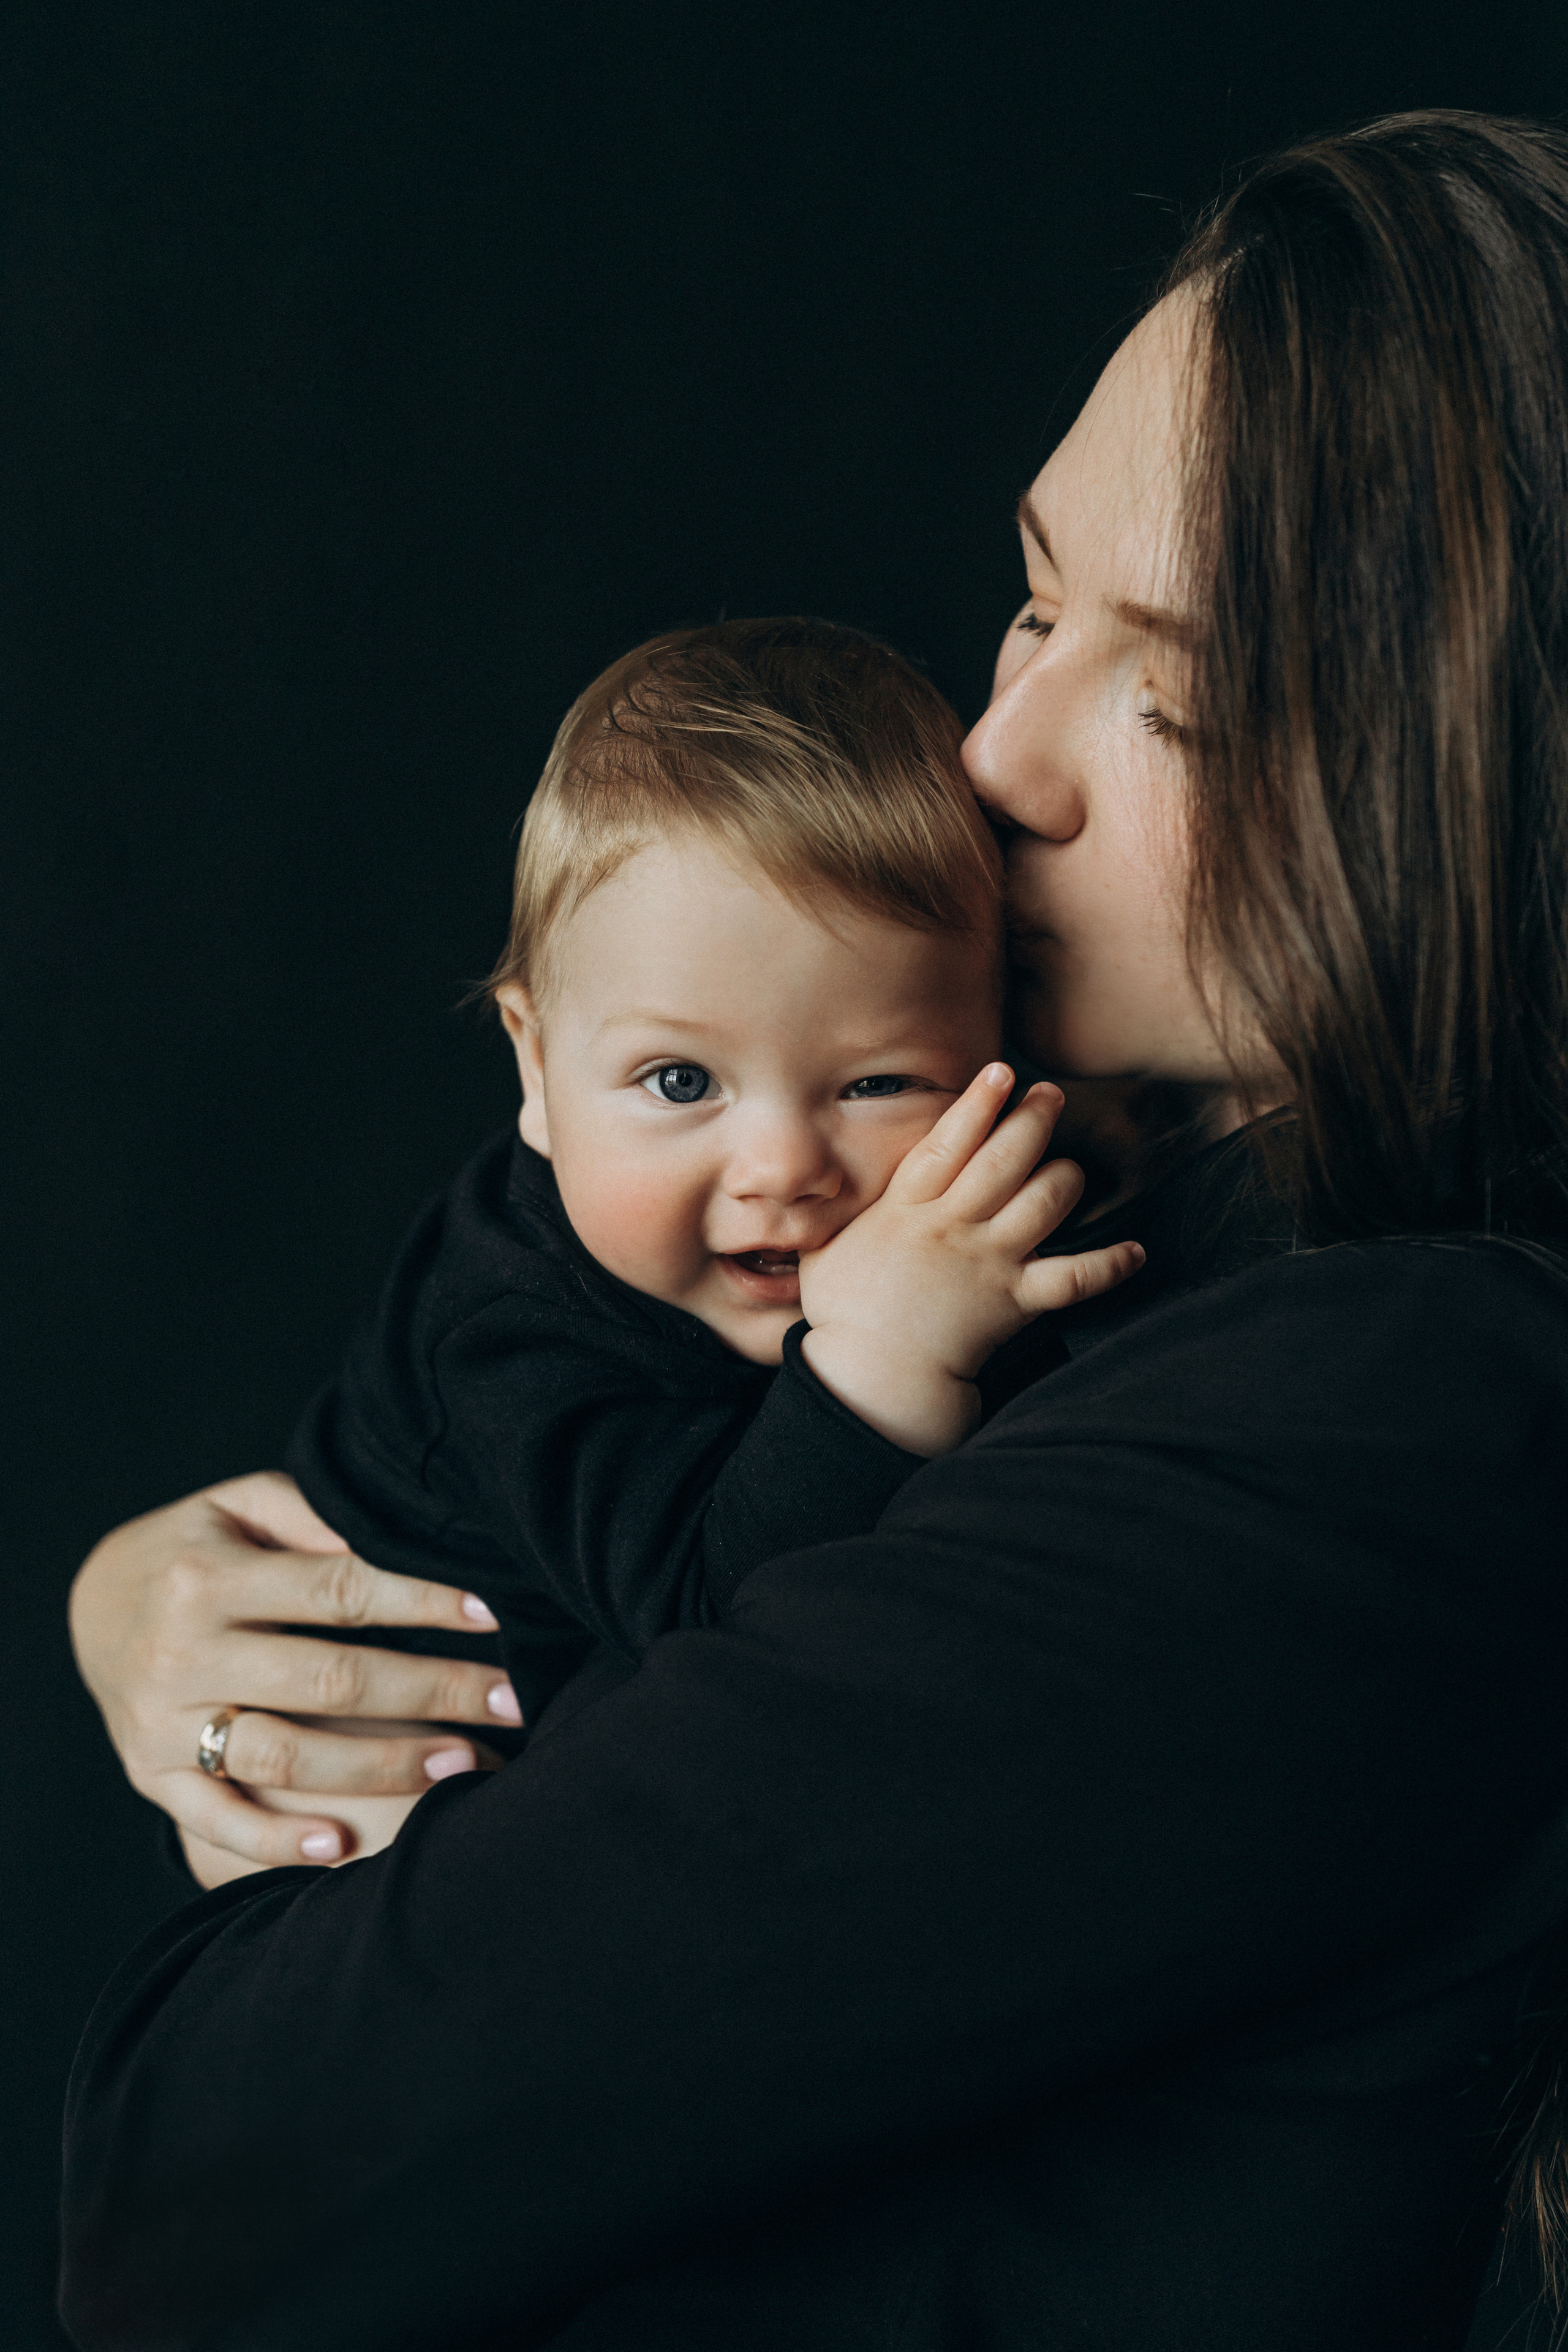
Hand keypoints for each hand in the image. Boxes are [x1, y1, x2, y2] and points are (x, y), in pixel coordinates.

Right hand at [69, 1471, 520, 1881]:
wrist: (93, 1605)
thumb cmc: (196, 1547)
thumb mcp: (240, 1506)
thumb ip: (311, 1517)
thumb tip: (392, 1536)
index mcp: (208, 1577)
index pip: (337, 1589)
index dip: (421, 1601)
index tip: (492, 1614)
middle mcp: (182, 1653)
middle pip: (330, 1681)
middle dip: (432, 1691)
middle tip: (513, 1702)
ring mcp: (163, 1723)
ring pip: (286, 1758)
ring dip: (382, 1767)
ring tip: (465, 1763)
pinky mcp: (151, 1776)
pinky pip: (218, 1822)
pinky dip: (278, 1844)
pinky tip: (344, 1848)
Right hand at [798, 1064, 1142, 1454]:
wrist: (872, 1378)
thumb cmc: (842, 1316)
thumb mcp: (822, 1251)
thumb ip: (837, 1214)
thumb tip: (821, 1184)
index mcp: (906, 1210)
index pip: (947, 1142)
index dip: (976, 1104)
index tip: (1000, 1072)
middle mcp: (954, 1227)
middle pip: (1004, 1160)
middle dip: (1033, 1120)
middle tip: (1052, 1095)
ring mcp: (989, 1262)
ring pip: (1044, 1203)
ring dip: (1066, 1177)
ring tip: (1071, 1167)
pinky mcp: (1016, 1301)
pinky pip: (1075, 1279)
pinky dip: (1110, 1266)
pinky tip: (1136, 1253)